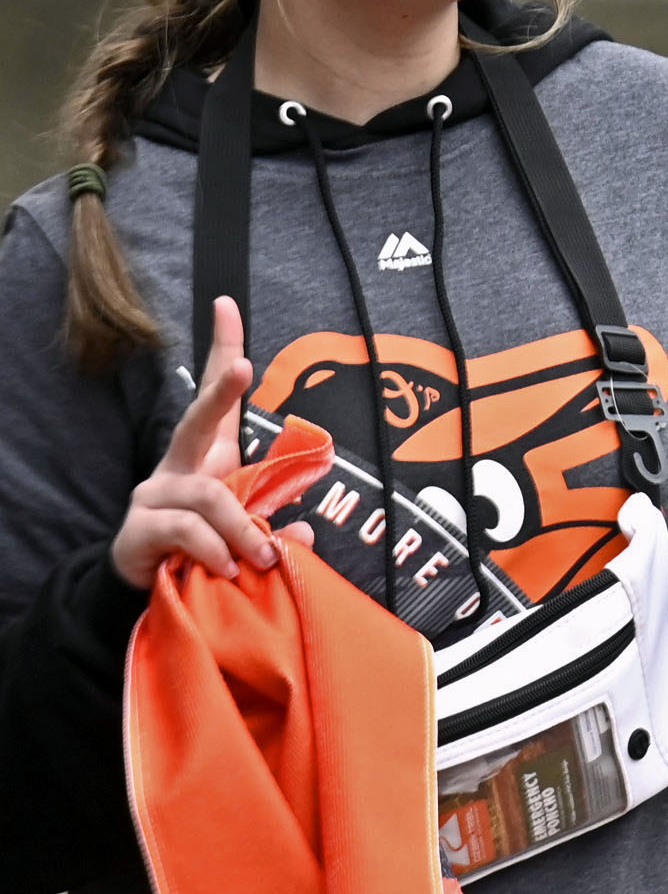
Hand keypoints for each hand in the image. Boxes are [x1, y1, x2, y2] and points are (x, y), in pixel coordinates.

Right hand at [113, 299, 274, 588]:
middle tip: (243, 367)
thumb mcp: (244, 532)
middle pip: (198, 420)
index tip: (227, 304)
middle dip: (221, 391)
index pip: (214, 395)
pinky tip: (226, 568)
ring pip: (209, 495)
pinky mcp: (140, 527)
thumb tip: (302, 536)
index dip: (222, 350)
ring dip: (242, 528)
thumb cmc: (202, 548)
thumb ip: (274, 526)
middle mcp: (178, 464)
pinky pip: (187, 529)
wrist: (144, 589)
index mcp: (209, 455)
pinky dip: (214, 549)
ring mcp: (156, 493)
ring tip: (259, 558)